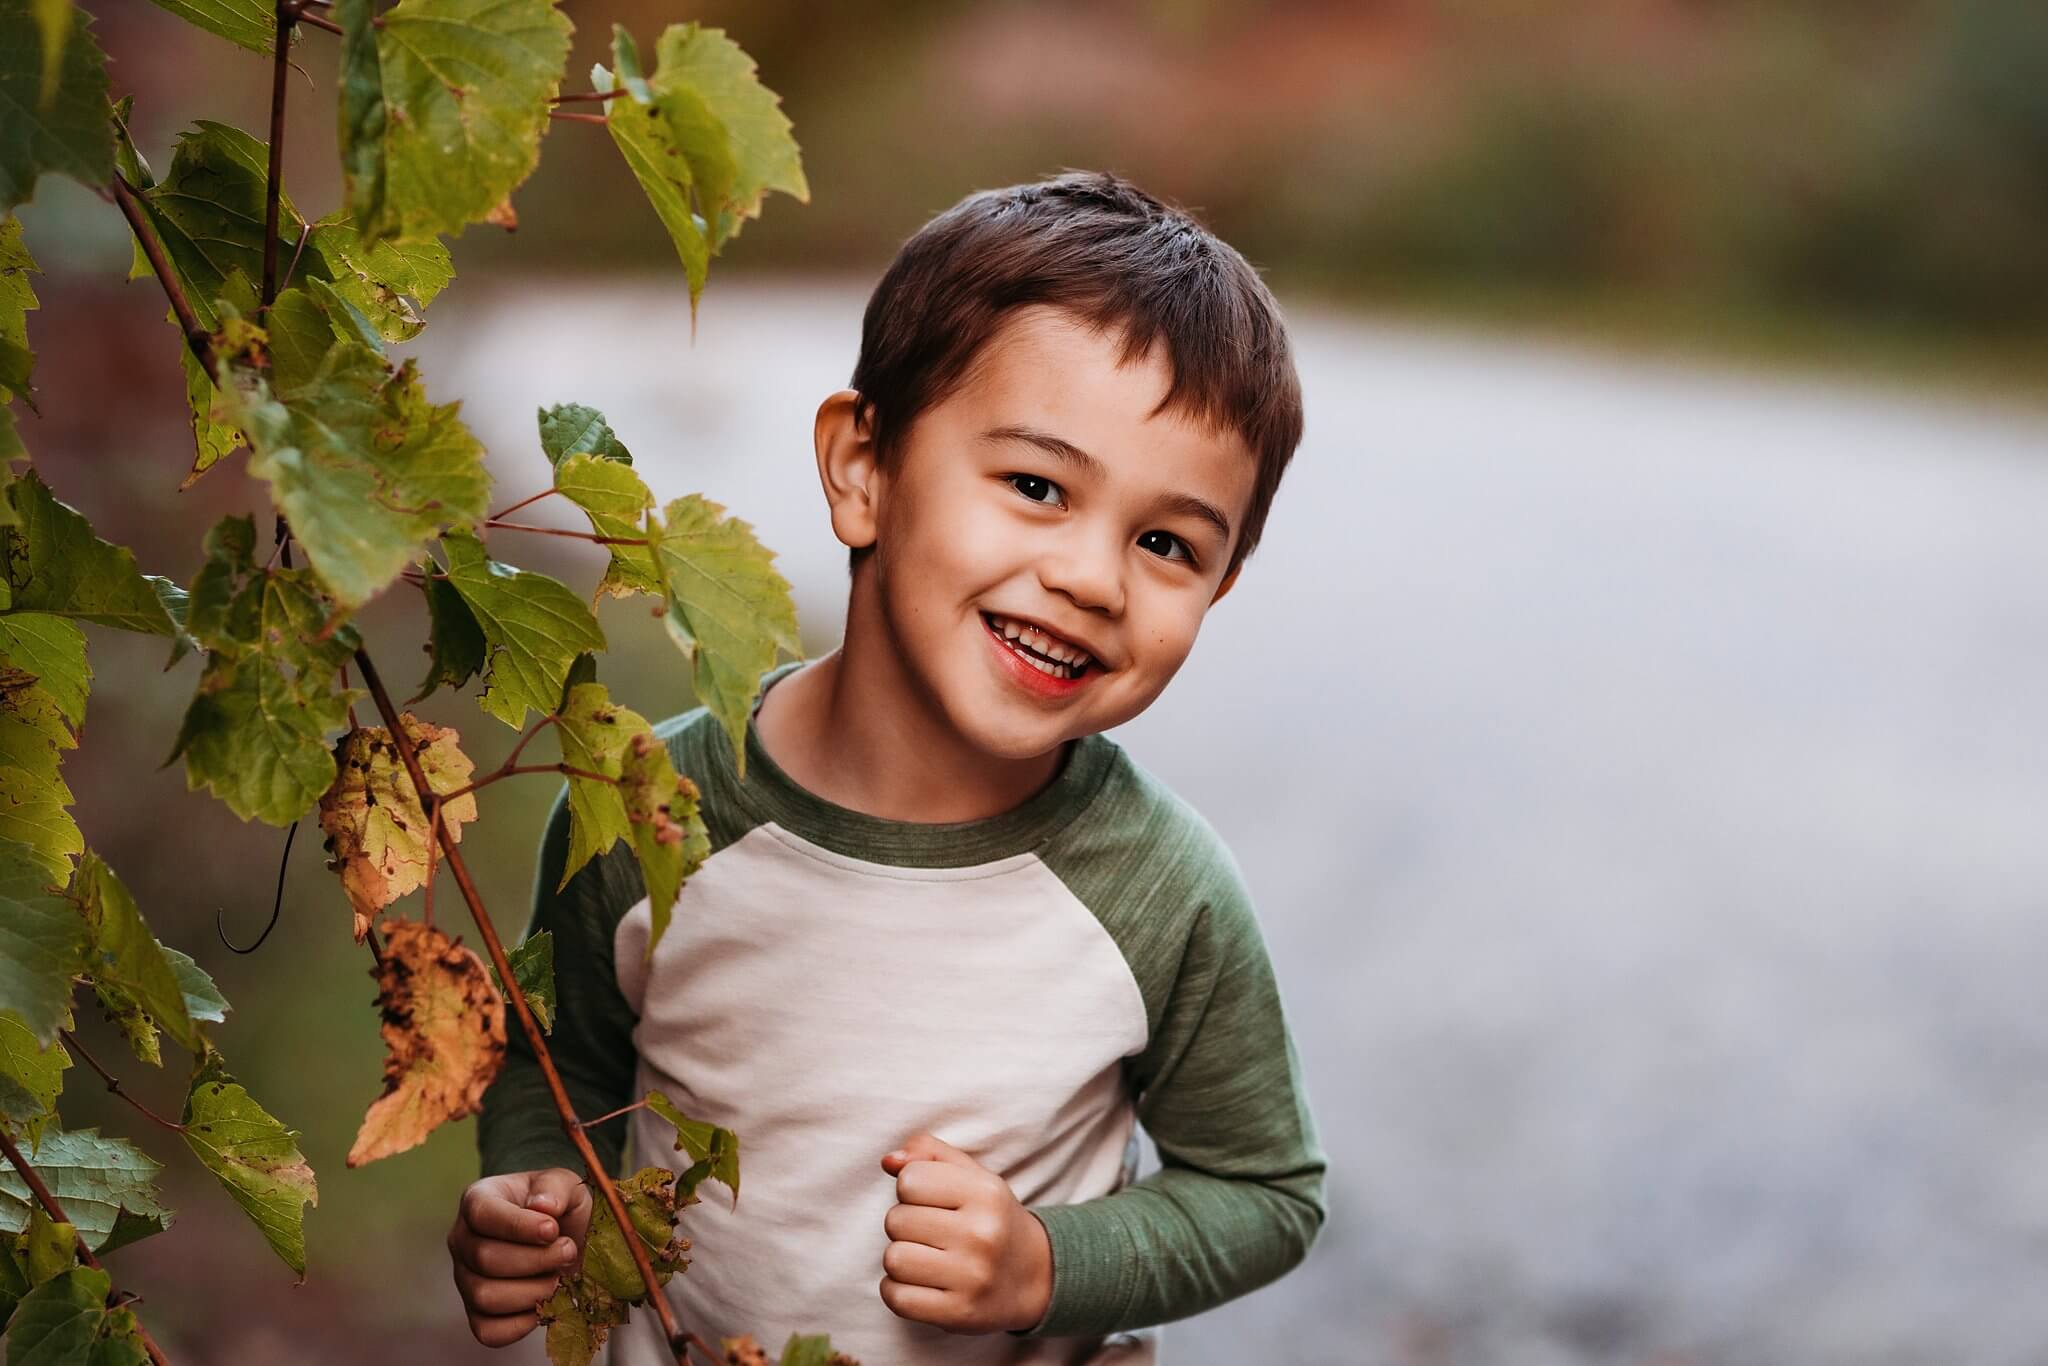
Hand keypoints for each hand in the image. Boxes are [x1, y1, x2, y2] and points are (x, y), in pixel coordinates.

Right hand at [447, 1167, 593, 1346]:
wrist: (568, 1239)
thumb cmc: (561, 1208)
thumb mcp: (566, 1185)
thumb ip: (555, 1187)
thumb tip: (542, 1206)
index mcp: (478, 1200)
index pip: (483, 1214)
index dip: (518, 1226)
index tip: (552, 1230)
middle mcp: (463, 1240)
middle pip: (485, 1259)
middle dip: (536, 1260)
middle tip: (568, 1251)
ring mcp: (465, 1279)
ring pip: (485, 1297)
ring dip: (533, 1291)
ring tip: (559, 1277)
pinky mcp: (476, 1313)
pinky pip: (488, 1331)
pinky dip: (523, 1323)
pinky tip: (545, 1304)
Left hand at [877, 1133, 1052, 1334]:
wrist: (1035, 1276)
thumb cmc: (992, 1219)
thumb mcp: (973, 1176)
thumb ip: (930, 1154)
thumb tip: (888, 1161)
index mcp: (986, 1193)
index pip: (909, 1180)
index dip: (912, 1189)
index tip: (932, 1201)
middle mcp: (982, 1234)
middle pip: (896, 1220)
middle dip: (905, 1224)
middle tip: (931, 1233)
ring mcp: (972, 1277)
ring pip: (894, 1259)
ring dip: (900, 1258)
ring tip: (925, 1257)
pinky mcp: (958, 1313)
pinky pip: (896, 1298)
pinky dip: (897, 1290)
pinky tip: (920, 1283)